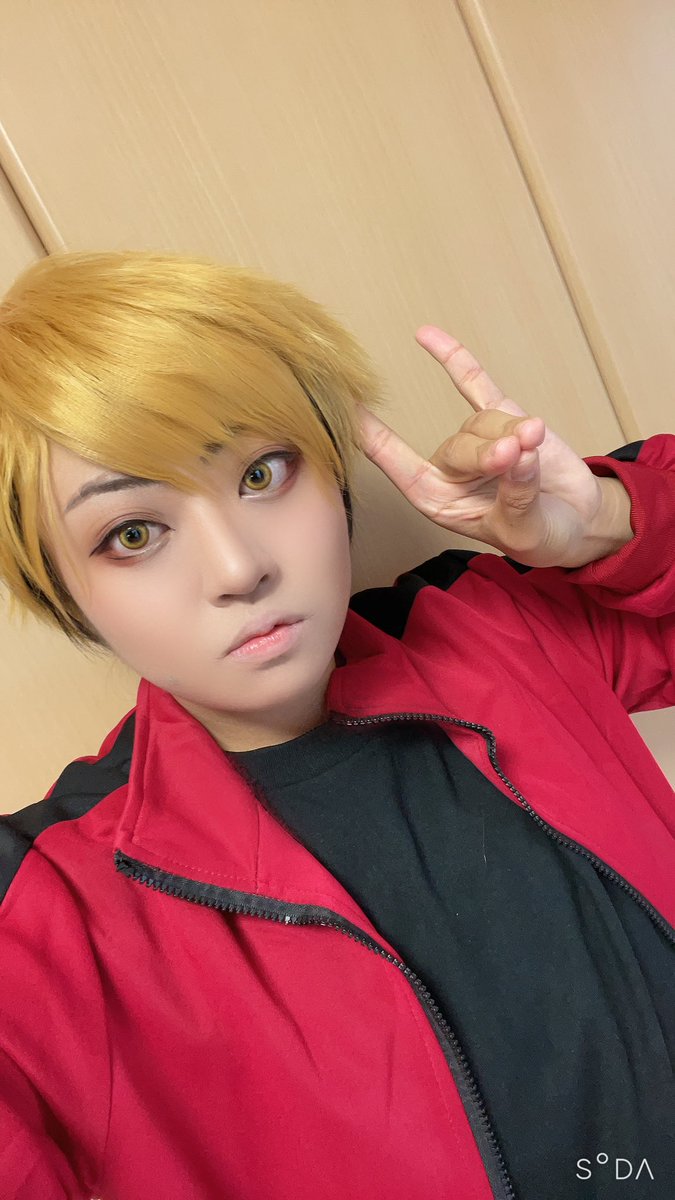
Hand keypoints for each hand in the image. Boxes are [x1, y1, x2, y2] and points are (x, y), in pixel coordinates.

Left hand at [356, 327, 603, 567]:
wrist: (579, 523)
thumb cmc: (542, 536)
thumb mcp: (526, 530)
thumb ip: (518, 494)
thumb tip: (518, 452)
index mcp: (438, 500)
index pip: (395, 466)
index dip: (371, 437)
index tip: (343, 409)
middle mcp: (450, 470)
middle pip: (458, 445)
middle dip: (489, 453)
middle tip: (515, 457)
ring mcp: (478, 441)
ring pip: (482, 422)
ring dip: (512, 432)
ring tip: (536, 445)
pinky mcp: (506, 420)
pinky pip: (475, 384)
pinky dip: (454, 361)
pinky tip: (425, 336)